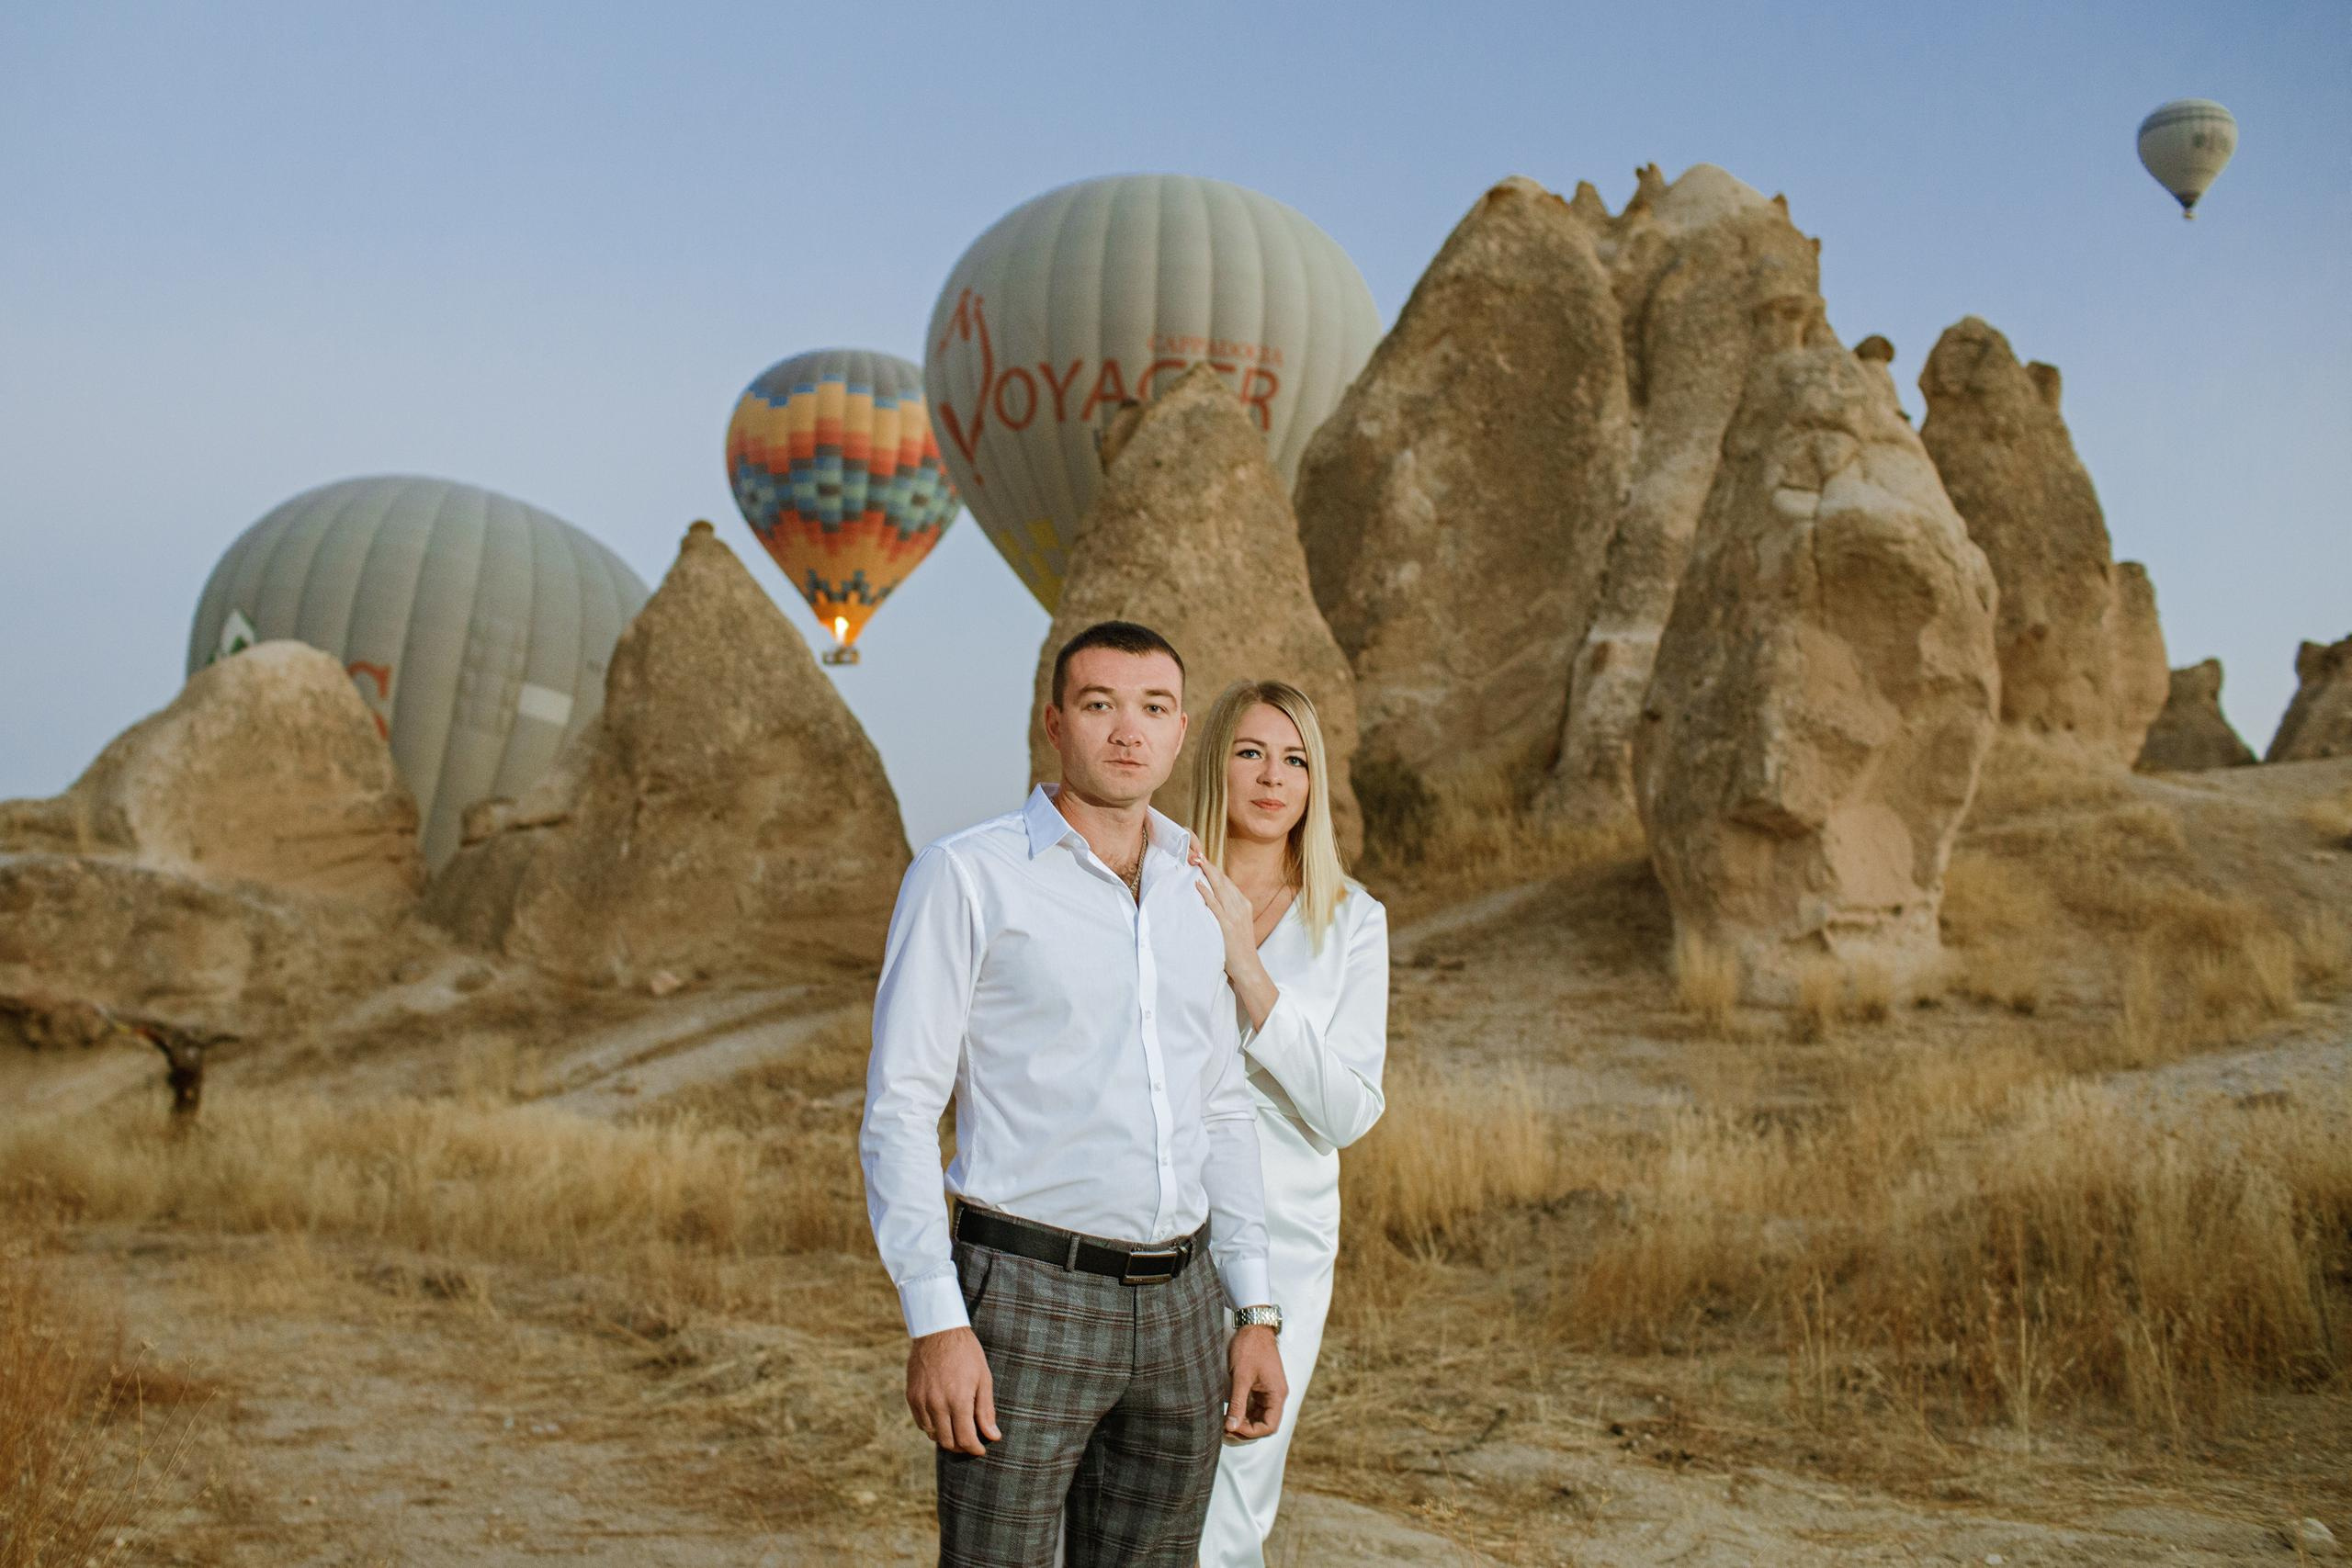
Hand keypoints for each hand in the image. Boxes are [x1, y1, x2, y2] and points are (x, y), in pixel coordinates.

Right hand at [906, 1326, 999, 1454]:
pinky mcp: (911, 1396)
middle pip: (948, 1442)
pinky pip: (921, 1422)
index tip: (981, 1449)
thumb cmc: (967, 1353)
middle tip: (970, 1441)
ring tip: (957, 1428)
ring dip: (946, 1437)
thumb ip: (986, 1410)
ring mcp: (922, 1401)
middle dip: (961, 1447)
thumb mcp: (983, 1379)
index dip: (975, 1449)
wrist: (939, 1331)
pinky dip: (932, 1426)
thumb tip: (993, 1436)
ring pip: (933, 1435)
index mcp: (958, 1400)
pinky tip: (943, 1418)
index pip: (966, 1439)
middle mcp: (937, 1404)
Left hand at [1189, 846, 1255, 971]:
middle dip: (1209, 866)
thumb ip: (1228, 910)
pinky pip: (1215, 905)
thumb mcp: (1238, 923)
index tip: (1202, 860)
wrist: (1248, 966)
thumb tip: (1212, 899)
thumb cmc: (1239, 947)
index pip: (1227, 882)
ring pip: (1220, 888)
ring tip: (1195, 861)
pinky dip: (1206, 893)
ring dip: (1207, 874)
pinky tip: (1198, 884)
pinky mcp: (1227, 925)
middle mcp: (1240, 906)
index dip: (1214, 870)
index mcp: (1244, 904)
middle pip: (1223, 881)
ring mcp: (1234, 915)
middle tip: (1195, 853)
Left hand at [1224, 1324, 1286, 1439]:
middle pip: (1264, 1424)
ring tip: (1225, 1422)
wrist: (1253, 1325)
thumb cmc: (1249, 1348)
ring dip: (1244, 1422)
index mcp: (1277, 1395)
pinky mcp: (1261, 1386)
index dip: (1251, 1432)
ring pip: (1259, 1416)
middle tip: (1225, 1428)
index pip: (1269, 1426)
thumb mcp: (1241, 1377)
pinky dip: (1244, 1412)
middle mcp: (1276, 1395)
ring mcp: (1269, 1391)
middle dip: (1246, 1430)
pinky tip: (1230, 1412)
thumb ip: (1237, 1404)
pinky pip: (1255, 1406)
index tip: (1232, 1427)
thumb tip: (1231, 1427)